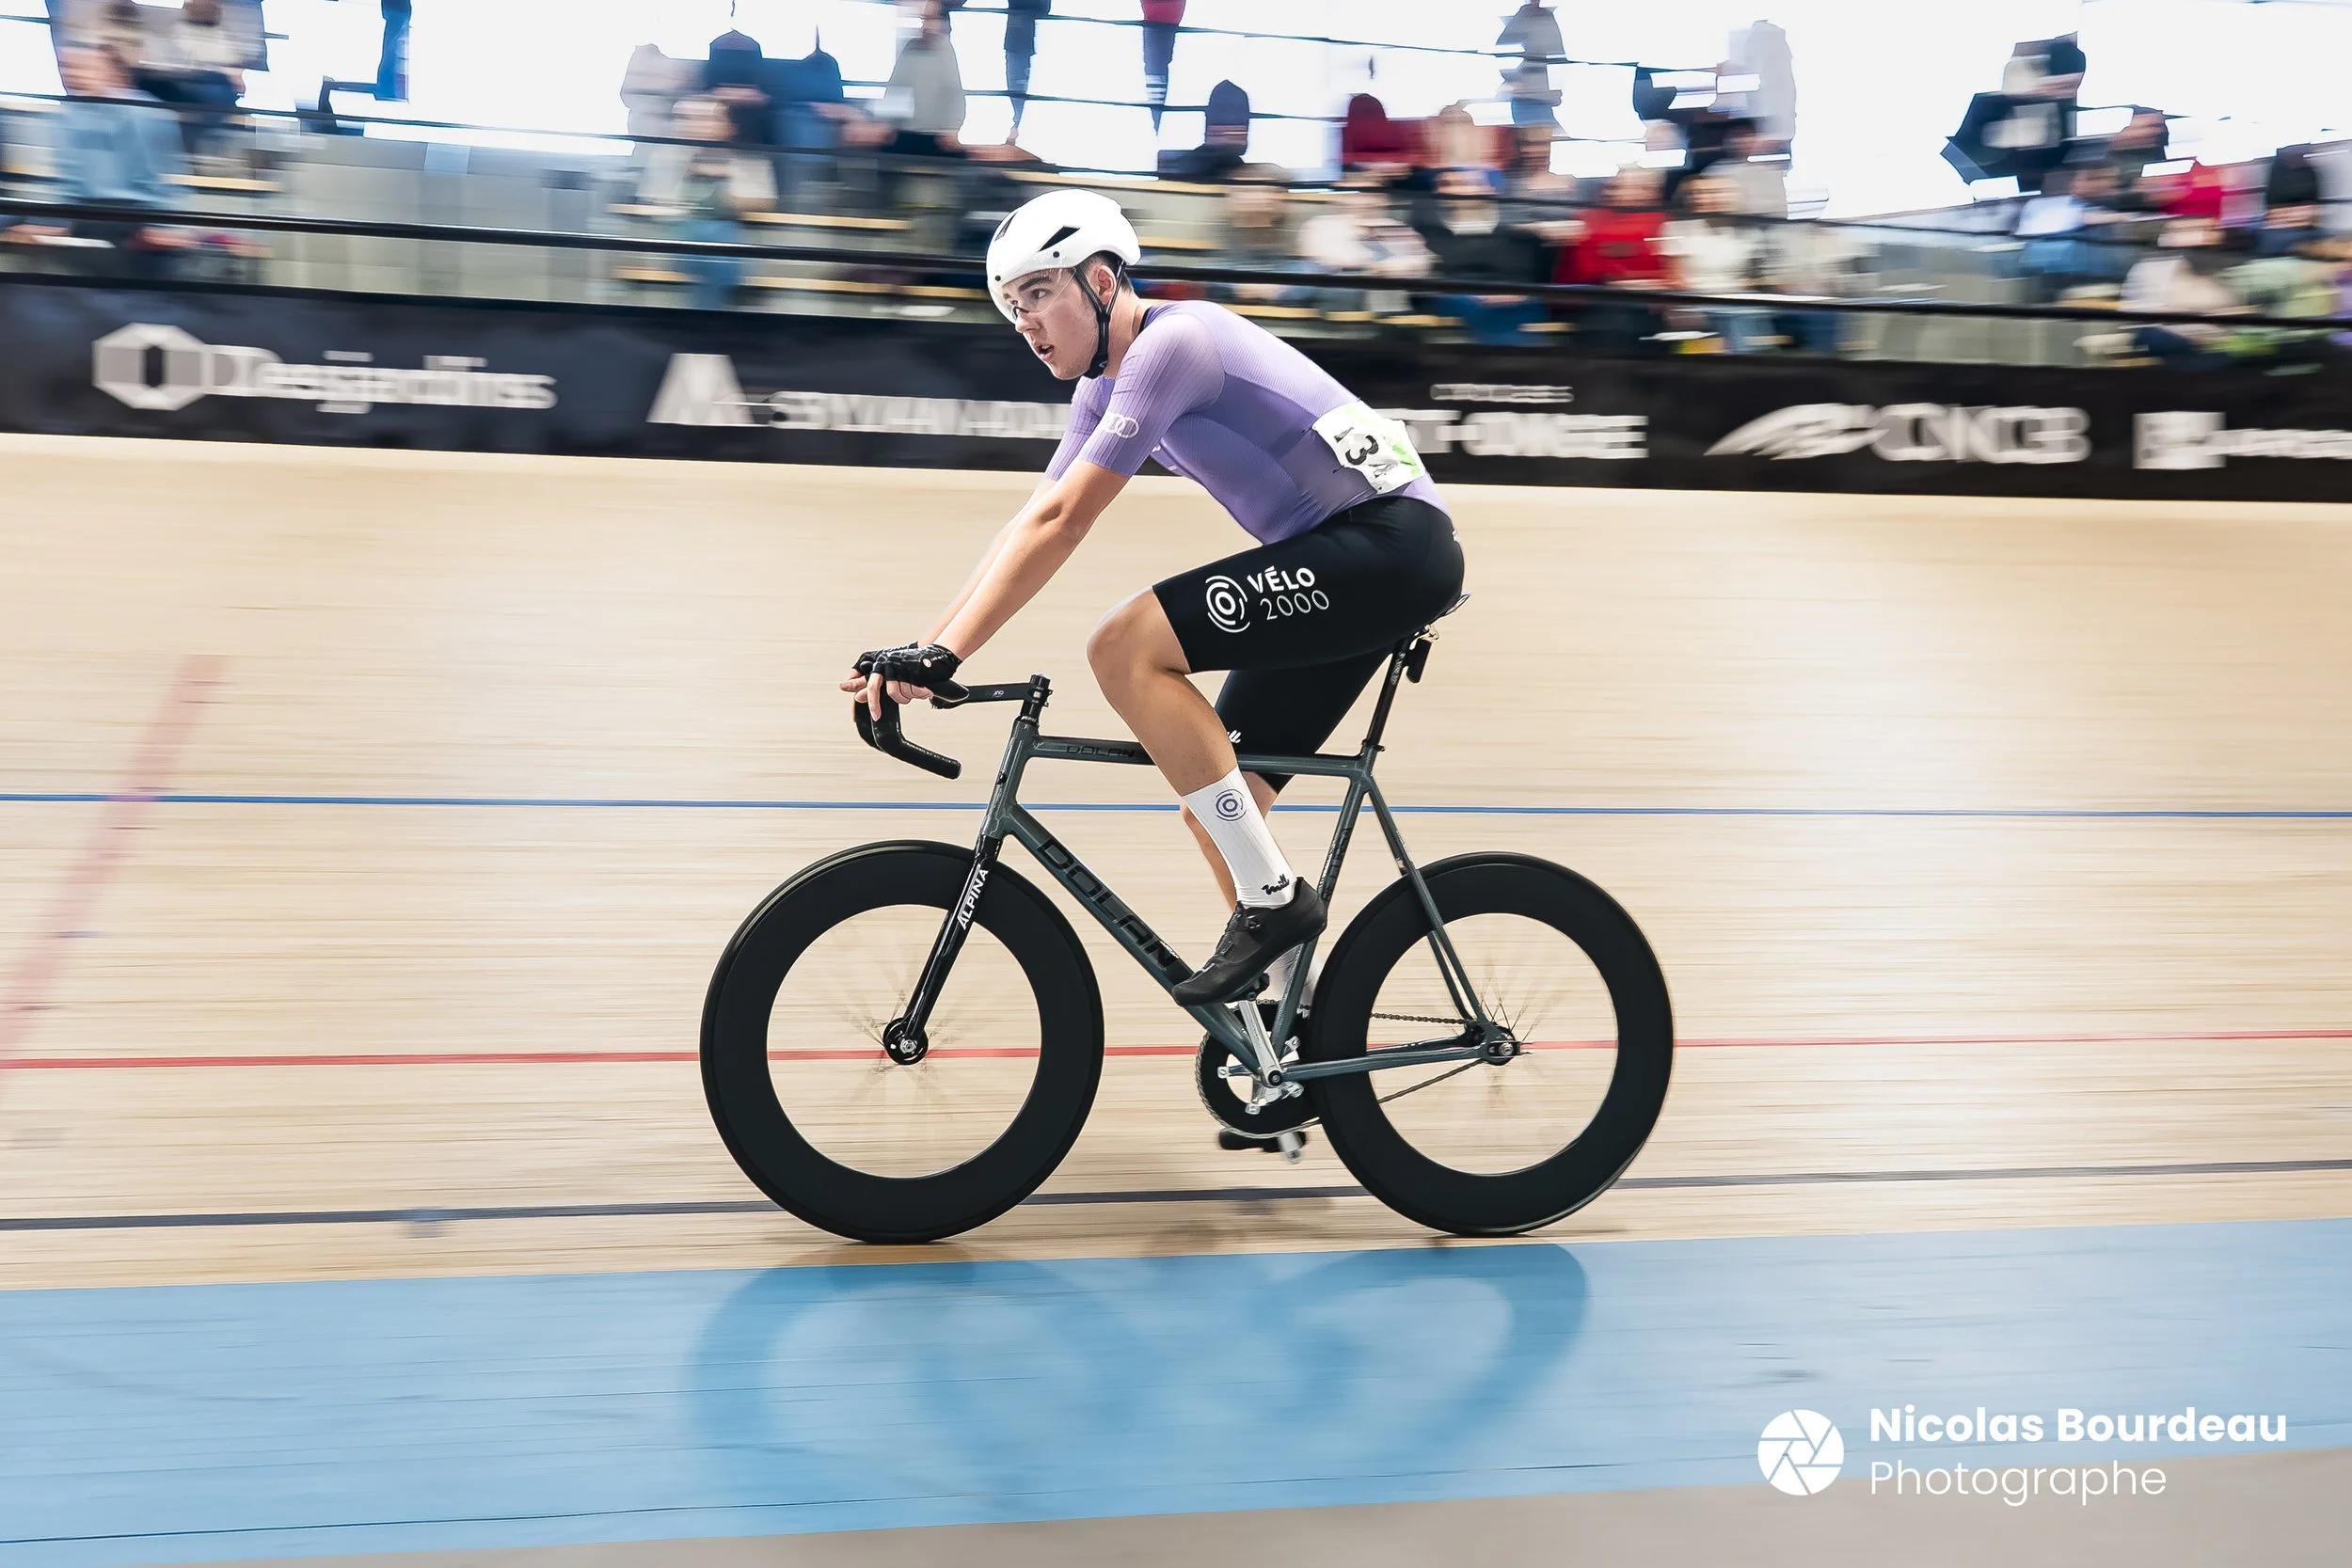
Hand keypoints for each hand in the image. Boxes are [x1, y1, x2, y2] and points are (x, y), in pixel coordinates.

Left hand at [841, 643, 961, 721]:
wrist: (935, 655)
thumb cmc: (910, 664)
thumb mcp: (889, 672)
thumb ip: (872, 683)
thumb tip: (856, 696)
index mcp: (878, 661)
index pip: (863, 677)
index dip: (853, 686)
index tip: (847, 696)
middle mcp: (886, 662)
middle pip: (875, 688)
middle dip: (874, 704)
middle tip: (876, 716)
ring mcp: (899, 665)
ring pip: (895, 693)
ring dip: (905, 698)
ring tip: (913, 694)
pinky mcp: (912, 669)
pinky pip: (911, 691)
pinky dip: (919, 694)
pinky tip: (925, 692)